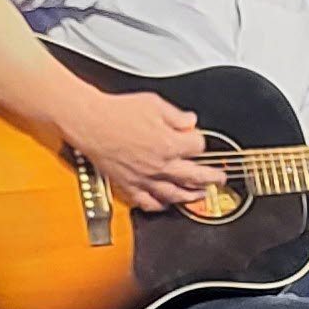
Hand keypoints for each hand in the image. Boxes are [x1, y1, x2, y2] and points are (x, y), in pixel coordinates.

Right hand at [60, 88, 224, 211]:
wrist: (89, 122)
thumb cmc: (117, 112)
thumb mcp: (154, 103)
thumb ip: (176, 115)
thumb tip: (190, 121)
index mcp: (170, 143)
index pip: (198, 147)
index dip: (200, 141)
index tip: (197, 139)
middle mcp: (160, 165)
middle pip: (195, 176)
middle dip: (211, 177)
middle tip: (218, 179)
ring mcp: (145, 178)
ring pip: (175, 194)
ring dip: (191, 196)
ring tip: (200, 195)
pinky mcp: (129, 185)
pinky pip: (148, 202)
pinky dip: (159, 205)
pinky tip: (165, 203)